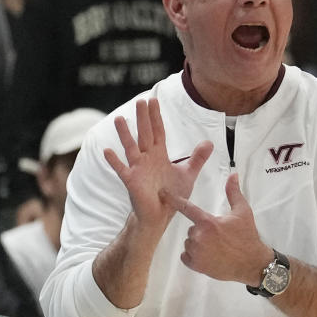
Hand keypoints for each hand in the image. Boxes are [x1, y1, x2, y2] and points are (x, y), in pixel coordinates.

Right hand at [104, 98, 212, 235]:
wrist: (160, 216)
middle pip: (145, 134)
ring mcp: (138, 169)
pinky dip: (115, 161)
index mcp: (159, 155)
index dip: (156, 116)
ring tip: (119, 119)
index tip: (153, 100)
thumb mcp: (187, 174)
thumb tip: (209, 142)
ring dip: (125, 134)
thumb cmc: (171, 195)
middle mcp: (147, 158)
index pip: (158, 131)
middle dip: (143, 118)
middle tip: (140, 101)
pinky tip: (107, 151)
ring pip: (131, 148)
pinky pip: (122, 169)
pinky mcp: (132, 182)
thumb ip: (197, 158)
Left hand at [162, 173, 273, 284]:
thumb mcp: (243, 212)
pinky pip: (186, 256)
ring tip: (215, 247)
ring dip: (198, 243)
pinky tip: (208, 256)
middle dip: (202, 230)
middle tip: (218, 236)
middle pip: (191, 228)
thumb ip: (233, 192)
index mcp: (208, 222)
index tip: (161, 193)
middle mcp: (199, 236)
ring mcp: (196, 252)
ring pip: (189, 242)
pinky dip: (193, 256)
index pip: (186, 207)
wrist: (251, 264)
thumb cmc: (247, 237)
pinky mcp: (196, 265)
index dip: (172, 199)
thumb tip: (232, 175)